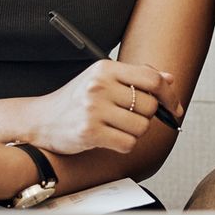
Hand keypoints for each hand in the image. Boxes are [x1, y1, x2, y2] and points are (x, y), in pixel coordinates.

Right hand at [28, 59, 176, 154]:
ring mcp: (93, 109)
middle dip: (145, 117)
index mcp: (105, 69)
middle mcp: (99, 86)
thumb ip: (136, 78)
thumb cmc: (76, 101)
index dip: (169, 95)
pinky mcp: (89, 132)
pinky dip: (124, 145)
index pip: (151, 79)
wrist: (41, 120)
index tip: (174, 107)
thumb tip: (169, 79)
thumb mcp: (103, 80)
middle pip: (149, 106)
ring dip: (134, 133)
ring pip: (141, 127)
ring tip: (115, 128)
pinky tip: (109, 139)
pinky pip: (127, 144)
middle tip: (126, 118)